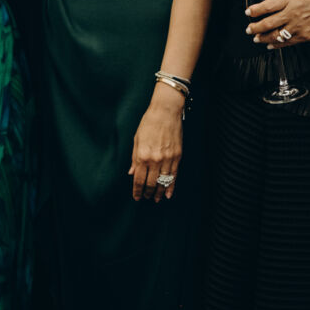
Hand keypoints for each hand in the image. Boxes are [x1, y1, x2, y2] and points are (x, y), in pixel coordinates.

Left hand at [128, 83, 184, 202]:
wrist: (166, 111)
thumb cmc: (149, 123)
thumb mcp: (137, 139)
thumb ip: (134, 158)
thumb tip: (132, 173)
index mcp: (142, 155)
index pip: (139, 180)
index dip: (137, 191)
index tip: (136, 197)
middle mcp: (155, 159)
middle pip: (151, 183)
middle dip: (148, 193)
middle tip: (146, 198)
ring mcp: (168, 158)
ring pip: (163, 181)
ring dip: (159, 192)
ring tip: (156, 199)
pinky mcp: (177, 156)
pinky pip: (174, 175)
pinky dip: (171, 186)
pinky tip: (168, 193)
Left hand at [244, 0, 309, 47]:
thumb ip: (290, 0)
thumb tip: (277, 7)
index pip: (268, 5)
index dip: (255, 10)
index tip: (248, 12)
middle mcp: (293, 12)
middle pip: (268, 22)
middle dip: (255, 27)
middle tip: (249, 29)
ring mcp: (298, 26)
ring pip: (275, 35)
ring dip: (263, 38)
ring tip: (256, 38)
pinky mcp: (305, 37)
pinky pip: (287, 43)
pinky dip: (277, 45)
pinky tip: (271, 45)